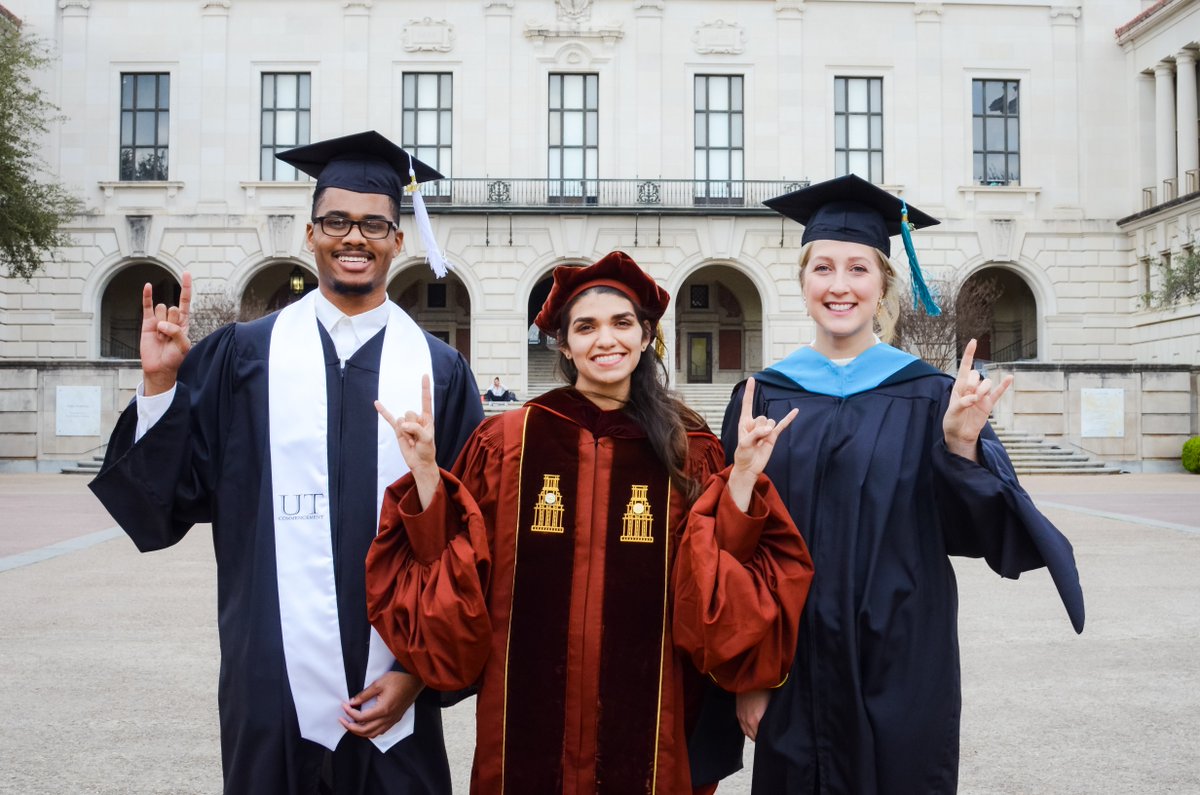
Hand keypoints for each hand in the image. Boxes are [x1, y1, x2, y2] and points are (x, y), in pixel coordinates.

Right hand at [141, 272, 191, 395]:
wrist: (159, 368)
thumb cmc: (174, 358)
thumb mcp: (183, 346)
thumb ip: (177, 332)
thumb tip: (161, 323)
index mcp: (183, 322)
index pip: (185, 301)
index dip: (186, 287)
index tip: (186, 272)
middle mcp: (171, 318)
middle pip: (172, 308)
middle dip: (171, 323)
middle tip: (169, 338)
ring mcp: (158, 319)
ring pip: (161, 309)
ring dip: (161, 324)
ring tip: (161, 338)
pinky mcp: (147, 323)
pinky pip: (147, 306)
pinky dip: (147, 296)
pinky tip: (148, 286)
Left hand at [341, 670, 423, 738]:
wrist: (414, 679)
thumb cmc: (399, 679)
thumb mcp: (378, 684)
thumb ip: (364, 695)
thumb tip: (352, 702)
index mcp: (383, 709)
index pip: (361, 717)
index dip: (350, 713)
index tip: (344, 706)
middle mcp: (388, 718)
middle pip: (365, 731)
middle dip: (351, 727)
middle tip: (342, 720)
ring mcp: (392, 720)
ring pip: (373, 734)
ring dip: (360, 732)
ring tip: (352, 725)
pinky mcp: (396, 719)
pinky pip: (381, 731)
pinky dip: (371, 731)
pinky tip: (366, 725)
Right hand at [376, 374, 438, 507]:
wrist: (419, 462)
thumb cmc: (427, 449)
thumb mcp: (427, 439)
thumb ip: (416, 429)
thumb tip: (401, 424)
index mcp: (427, 418)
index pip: (425, 400)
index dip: (425, 388)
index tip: (425, 375)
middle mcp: (416, 418)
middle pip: (410, 413)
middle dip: (412, 427)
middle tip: (417, 438)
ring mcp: (406, 423)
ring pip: (401, 420)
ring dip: (406, 433)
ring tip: (412, 441)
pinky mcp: (398, 430)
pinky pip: (389, 419)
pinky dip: (383, 411)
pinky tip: (377, 403)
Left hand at [728, 377, 797, 510]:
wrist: (750, 468)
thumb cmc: (742, 455)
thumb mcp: (744, 444)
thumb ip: (756, 434)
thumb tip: (770, 429)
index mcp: (744, 422)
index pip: (747, 403)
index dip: (749, 391)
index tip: (752, 379)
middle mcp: (755, 423)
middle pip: (762, 417)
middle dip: (759, 429)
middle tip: (753, 442)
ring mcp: (765, 429)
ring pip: (770, 422)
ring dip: (766, 433)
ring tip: (759, 444)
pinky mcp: (773, 436)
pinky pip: (782, 425)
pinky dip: (789, 418)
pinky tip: (796, 411)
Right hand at [736, 689, 770, 740]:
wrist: (752, 679)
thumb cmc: (765, 690)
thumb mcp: (770, 705)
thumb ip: (770, 718)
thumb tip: (775, 727)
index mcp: (755, 720)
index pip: (759, 737)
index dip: (765, 739)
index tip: (771, 739)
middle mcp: (746, 721)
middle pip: (753, 736)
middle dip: (759, 738)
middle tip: (767, 737)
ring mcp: (741, 717)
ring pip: (747, 733)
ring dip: (753, 734)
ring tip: (760, 734)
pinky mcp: (738, 712)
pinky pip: (742, 727)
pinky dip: (747, 730)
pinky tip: (753, 728)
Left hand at [943, 338, 1012, 462]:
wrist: (960, 435)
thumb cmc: (952, 422)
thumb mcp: (951, 412)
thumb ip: (961, 404)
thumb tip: (974, 399)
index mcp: (959, 386)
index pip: (965, 367)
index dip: (969, 354)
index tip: (973, 341)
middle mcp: (971, 388)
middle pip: (976, 375)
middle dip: (973, 383)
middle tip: (968, 396)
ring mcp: (981, 395)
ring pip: (987, 383)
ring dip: (983, 389)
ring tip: (977, 400)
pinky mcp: (989, 404)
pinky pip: (998, 393)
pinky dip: (1004, 386)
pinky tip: (1010, 377)